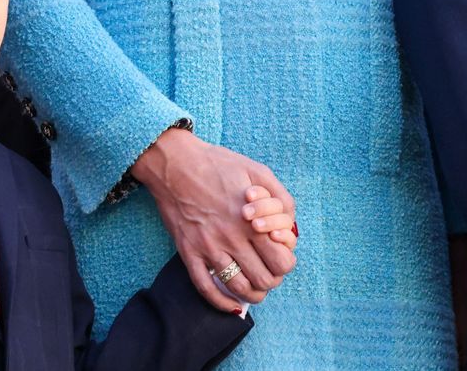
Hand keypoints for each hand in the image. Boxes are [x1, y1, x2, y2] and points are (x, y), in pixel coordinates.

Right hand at [132, 127, 296, 312]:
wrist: (176, 164)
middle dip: (272, 279)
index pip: (280, 260)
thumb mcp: (257, 170)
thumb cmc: (218, 164)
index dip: (286, 263)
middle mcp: (232, 238)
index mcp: (252, 219)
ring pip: (238, 288)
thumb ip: (280, 196)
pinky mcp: (189, 253)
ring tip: (255, 287)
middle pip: (263, 279)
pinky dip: (222, 303)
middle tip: (270, 271)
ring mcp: (209, 248)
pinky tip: (231, 304)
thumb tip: (290, 222)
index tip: (282, 256)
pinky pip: (206, 289)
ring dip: (252, 294)